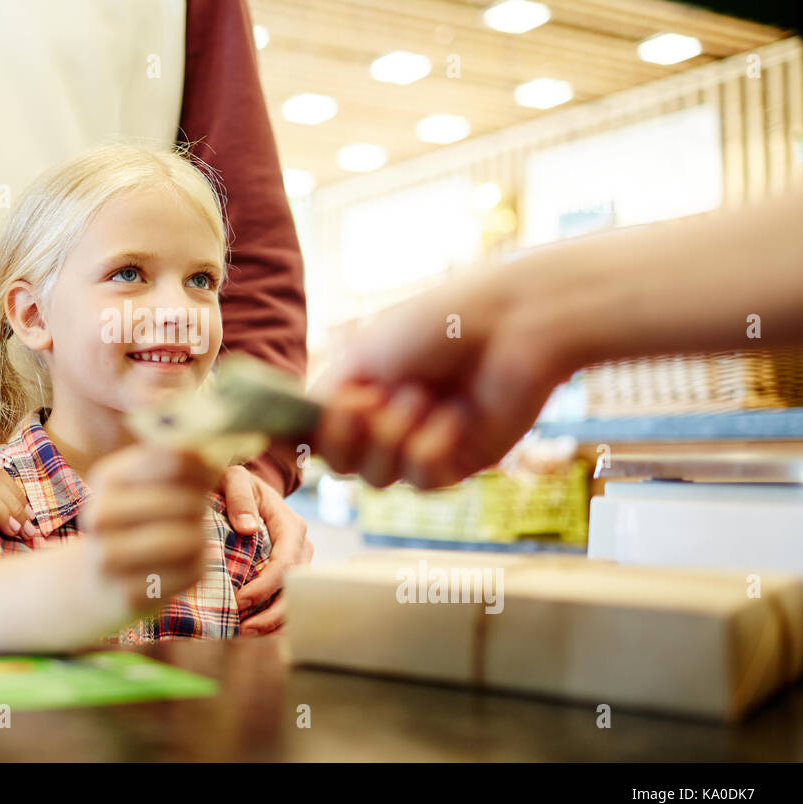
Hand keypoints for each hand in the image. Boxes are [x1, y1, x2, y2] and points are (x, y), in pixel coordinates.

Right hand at [81, 444, 220, 615]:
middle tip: (196, 510)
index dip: (204, 466)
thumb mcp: (139, 484)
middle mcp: (100, 516)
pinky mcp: (130, 595)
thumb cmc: (131, 521)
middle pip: (188, 502)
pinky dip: (197, 564)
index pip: (175, 461)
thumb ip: (175, 463)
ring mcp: (111, 558)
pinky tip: (182, 561)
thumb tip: (214, 453)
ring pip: (191, 538)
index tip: (211, 472)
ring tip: (191, 534)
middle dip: (200, 506)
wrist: (91, 582)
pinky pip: (191, 572)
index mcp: (106, 478)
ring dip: (201, 536)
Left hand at [221, 464, 310, 633]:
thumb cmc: (239, 484)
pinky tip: (253, 629)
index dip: (265, 586)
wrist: (248, 488)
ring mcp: (299, 561)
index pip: (286, 562)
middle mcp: (301, 546)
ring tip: (247, 633)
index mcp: (290, 525)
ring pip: (298, 599)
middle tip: (244, 629)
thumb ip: (239, 497)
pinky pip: (290, 599)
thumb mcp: (235, 479)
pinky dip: (274, 618)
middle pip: (298, 588)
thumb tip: (246, 528)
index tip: (240, 600)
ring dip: (275, 621)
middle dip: (273, 612)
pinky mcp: (291, 573)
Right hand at [313, 265, 566, 489]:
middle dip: (350, 437)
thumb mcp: (366, 353)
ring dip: (393, 437)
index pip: (318, 432)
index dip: (315, 432)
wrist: (516, 325)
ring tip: (423, 396)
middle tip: (372, 401)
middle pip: (341, 465)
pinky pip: (423, 480)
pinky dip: (430, 449)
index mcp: (361, 389)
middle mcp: (387, 419)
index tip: (323, 414)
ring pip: (377, 478)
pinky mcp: (460, 462)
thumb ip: (325, 398)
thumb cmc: (439, 323)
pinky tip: (454, 418)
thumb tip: (287, 435)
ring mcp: (423, 442)